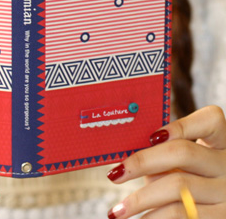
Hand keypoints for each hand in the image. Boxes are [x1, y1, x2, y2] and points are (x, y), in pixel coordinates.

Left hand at [106, 105, 225, 217]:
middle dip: (142, 162)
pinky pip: (182, 214)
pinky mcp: (224, 218)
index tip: (151, 137)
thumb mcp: (188, 162)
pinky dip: (155, 217)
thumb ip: (166, 155)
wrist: (220, 209)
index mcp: (222, 140)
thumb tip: (127, 163)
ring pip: (177, 187)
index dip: (180, 125)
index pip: (210, 119)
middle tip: (114, 175)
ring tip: (118, 210)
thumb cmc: (193, 179)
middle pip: (182, 153)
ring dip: (141, 199)